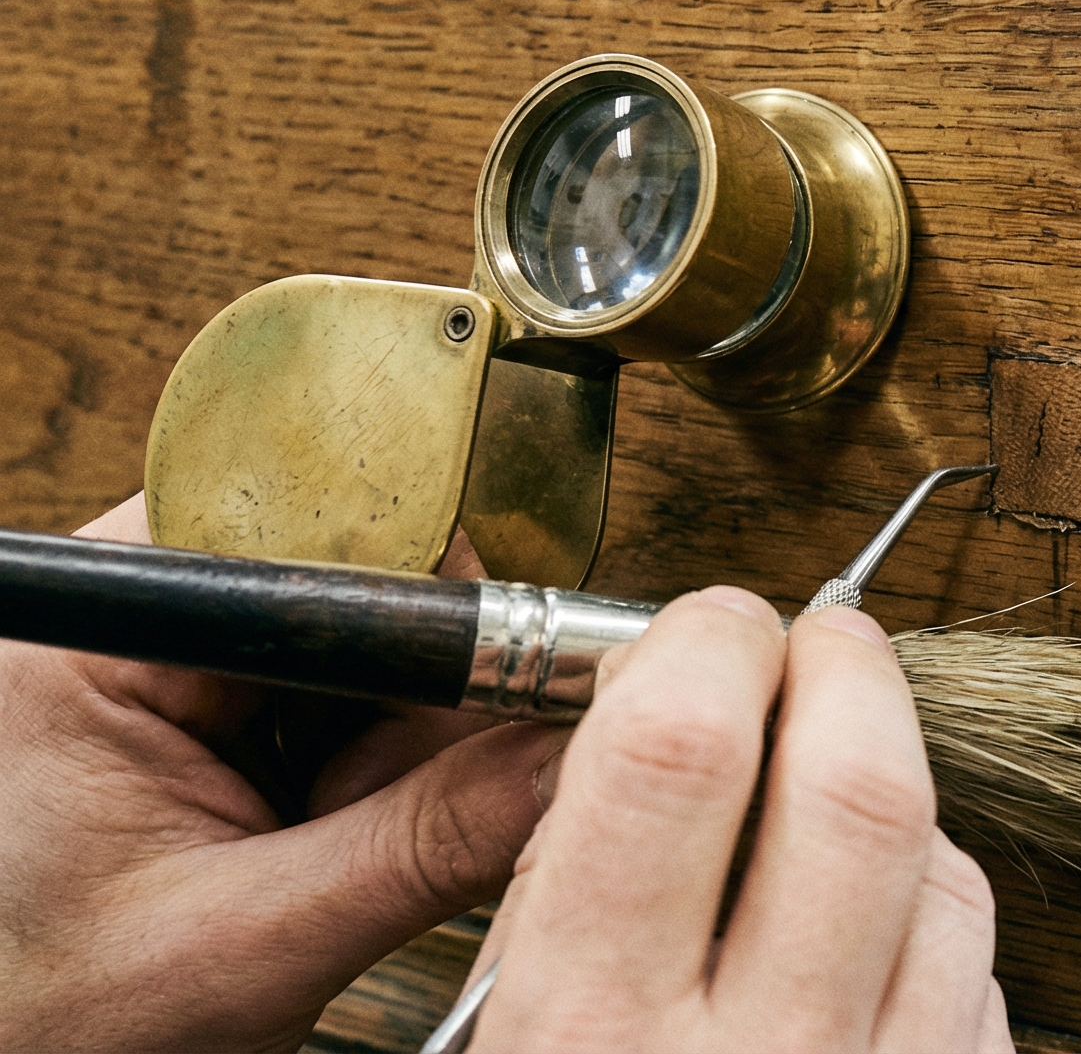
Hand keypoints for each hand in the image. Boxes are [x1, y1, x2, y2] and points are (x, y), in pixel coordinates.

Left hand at [0, 495, 566, 1053]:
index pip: (309, 529)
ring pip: (372, 628)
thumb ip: (422, 845)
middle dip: (410, 693)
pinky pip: (349, 682)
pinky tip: (322, 830)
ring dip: (395, 738)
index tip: (496, 675)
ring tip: (326, 842)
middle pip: (358, 568)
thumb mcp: (250, 945)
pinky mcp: (208, 699)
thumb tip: (575, 756)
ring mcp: (169, 657)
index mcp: (90, 638)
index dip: (424, 593)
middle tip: (368, 810)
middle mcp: (123, 617)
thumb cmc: (48, 1024)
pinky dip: (373, 759)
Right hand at [465, 588, 1009, 1052]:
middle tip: (825, 644)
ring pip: (948, 881)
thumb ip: (556, 899)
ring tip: (826, 830)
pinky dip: (928, 935)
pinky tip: (868, 949)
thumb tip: (648, 710)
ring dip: (898, 819)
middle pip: (862, 790)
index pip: (678, 754)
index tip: (713, 627)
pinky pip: (981, 984)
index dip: (707, 647)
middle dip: (849, 675)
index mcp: (590, 1040)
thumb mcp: (496, 1047)